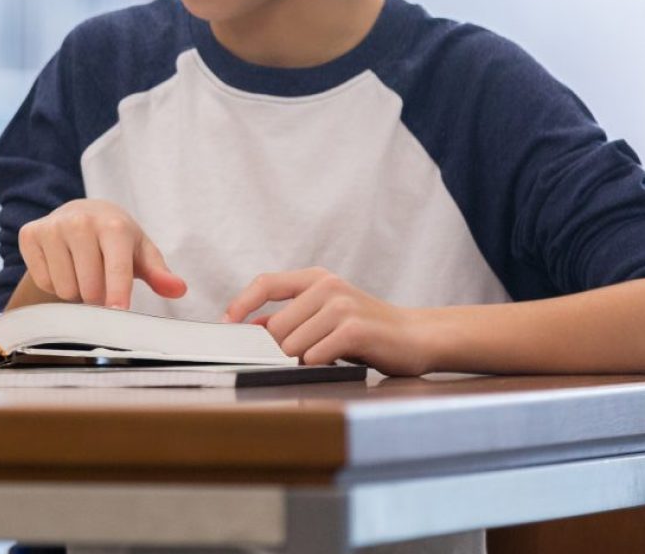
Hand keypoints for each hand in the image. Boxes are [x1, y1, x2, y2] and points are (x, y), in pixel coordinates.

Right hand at [16, 199, 185, 308]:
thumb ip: (159, 273)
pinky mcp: (30, 234)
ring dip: (75, 291)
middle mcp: (80, 221)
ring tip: (80, 272)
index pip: (116, 269)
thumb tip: (178, 289)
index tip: (117, 313)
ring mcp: (52, 226)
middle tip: (100, 282)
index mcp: (113, 225)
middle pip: (89, 287)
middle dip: (97, 296)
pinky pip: (44, 281)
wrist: (81, 213)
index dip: (118, 294)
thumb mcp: (141, 252)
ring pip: (65, 287)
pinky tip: (61, 265)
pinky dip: (54, 283)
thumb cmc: (116, 239)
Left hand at [225, 267, 434, 374]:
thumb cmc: (367, 329)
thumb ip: (291, 318)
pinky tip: (336, 363)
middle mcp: (327, 286)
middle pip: (275, 327)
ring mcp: (341, 306)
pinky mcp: (354, 329)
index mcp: (316, 279)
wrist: (417, 336)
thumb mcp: (325, 314)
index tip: (227, 323)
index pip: (266, 283)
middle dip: (278, 350)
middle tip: (297, 359)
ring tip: (325, 358)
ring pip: (292, 345)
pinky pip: (314, 356)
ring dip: (301, 361)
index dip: (242, 303)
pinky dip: (319, 366)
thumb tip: (250, 328)